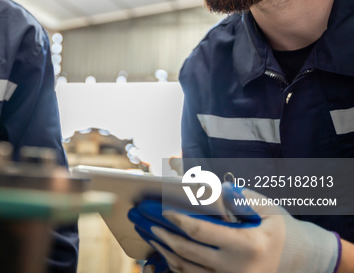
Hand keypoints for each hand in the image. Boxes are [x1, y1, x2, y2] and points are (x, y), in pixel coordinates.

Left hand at [131, 184, 340, 272]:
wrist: (304, 260)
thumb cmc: (283, 229)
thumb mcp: (267, 208)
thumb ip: (239, 197)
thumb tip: (213, 187)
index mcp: (247, 246)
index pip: (202, 232)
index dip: (178, 221)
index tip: (163, 210)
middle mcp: (237, 268)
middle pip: (188, 253)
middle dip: (164, 236)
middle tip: (147, 222)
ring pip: (187, 270)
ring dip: (166, 252)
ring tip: (151, 235)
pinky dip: (178, 266)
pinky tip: (167, 252)